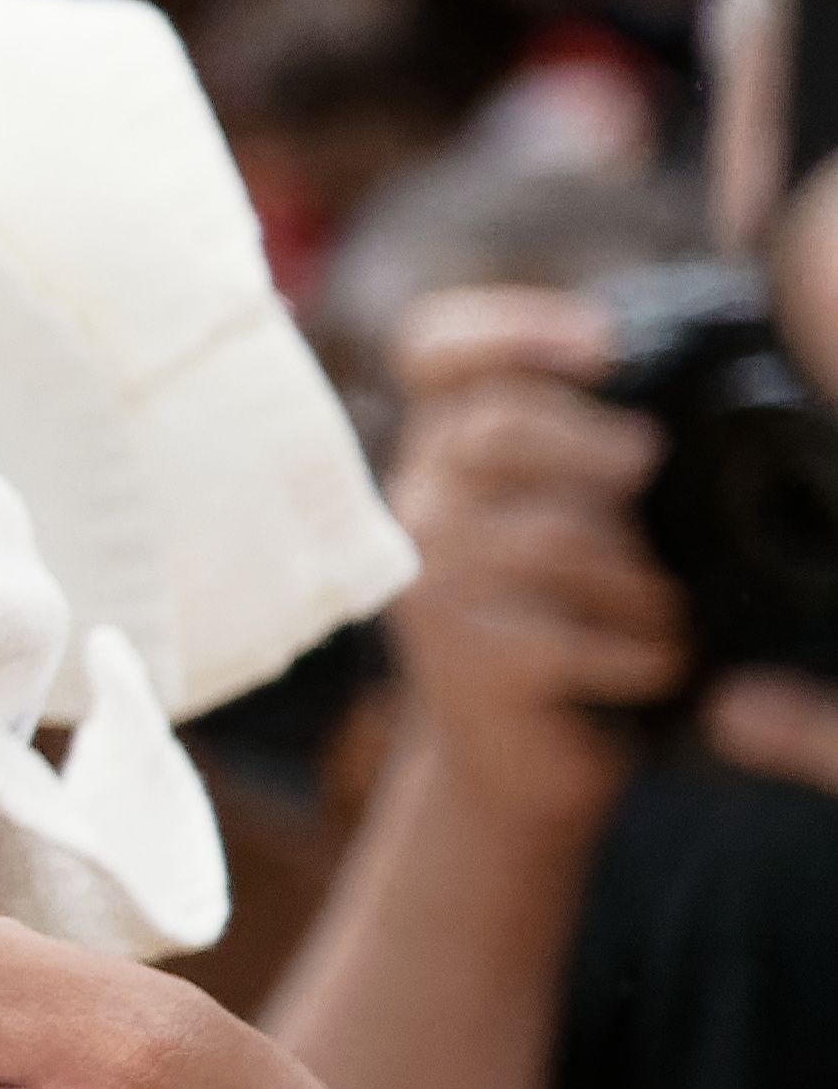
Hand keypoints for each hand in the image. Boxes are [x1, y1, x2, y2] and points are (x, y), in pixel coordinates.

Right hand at [369, 284, 837, 815]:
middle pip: (495, 430)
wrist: (514, 760)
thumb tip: (662, 424)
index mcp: (447, 455)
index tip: (603, 346)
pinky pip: (576, 637)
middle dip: (594, 444)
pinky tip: (658, 664)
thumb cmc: (566, 626)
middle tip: (650, 465)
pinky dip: (644, 653)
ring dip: (642, 581)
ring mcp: (431, 587)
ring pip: (553, 540)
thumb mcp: (569, 520)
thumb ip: (588, 457)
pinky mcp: (464, 661)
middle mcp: (420, 508)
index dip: (509, 328)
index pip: (434, 351)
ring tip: (670, 611)